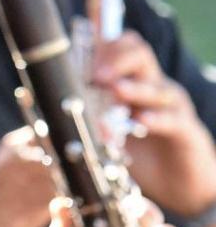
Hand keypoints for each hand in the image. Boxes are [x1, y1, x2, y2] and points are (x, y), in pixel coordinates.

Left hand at [93, 32, 215, 216]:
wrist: (178, 183)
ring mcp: (172, 106)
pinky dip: (157, 119)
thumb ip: (83, 121)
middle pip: (139, 54)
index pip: (118, 47)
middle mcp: (152, 86)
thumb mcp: (106, 133)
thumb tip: (41, 121)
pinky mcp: (185, 131)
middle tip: (94, 74)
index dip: (100, 44)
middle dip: (116, 59)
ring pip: (157, 86)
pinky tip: (141, 120)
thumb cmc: (139, 154)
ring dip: (135, 88)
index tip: (77, 49)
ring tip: (115, 89)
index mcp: (131, 80)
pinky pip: (174, 120)